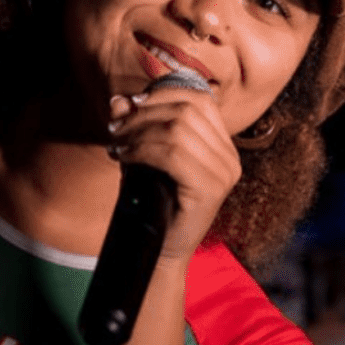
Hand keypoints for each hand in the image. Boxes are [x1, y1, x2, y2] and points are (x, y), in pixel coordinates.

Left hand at [107, 89, 241, 260]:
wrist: (159, 250)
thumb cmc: (152, 203)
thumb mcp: (141, 157)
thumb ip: (134, 129)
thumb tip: (118, 100)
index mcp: (221, 145)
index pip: (199, 99)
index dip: (162, 94)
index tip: (129, 106)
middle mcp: (229, 157)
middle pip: (187, 110)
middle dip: (144, 114)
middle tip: (115, 128)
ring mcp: (224, 173)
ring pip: (178, 129)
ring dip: (138, 131)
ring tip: (116, 144)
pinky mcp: (210, 189)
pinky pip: (173, 154)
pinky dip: (142, 149)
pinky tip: (123, 157)